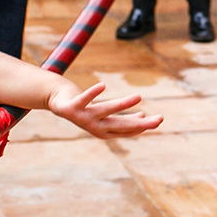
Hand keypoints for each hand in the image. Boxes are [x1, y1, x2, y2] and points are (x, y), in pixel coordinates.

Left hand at [47, 81, 162, 138]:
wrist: (58, 103)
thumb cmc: (85, 110)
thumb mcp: (104, 115)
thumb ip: (120, 118)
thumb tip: (142, 115)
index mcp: (104, 131)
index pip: (127, 131)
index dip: (142, 127)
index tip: (158, 120)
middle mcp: (95, 126)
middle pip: (121, 125)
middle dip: (140, 123)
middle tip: (159, 119)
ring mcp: (84, 117)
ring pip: (105, 111)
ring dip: (122, 104)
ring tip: (138, 97)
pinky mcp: (73, 107)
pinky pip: (84, 99)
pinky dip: (93, 93)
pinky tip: (103, 85)